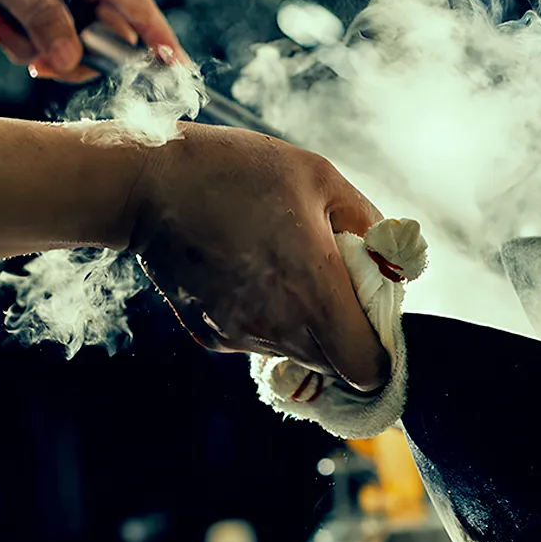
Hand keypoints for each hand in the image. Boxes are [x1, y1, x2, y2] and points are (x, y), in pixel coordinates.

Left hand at [0, 0, 187, 80]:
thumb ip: (44, 20)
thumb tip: (71, 61)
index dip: (155, 32)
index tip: (175, 64)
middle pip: (101, 28)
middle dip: (66, 51)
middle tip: (36, 65)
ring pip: (72, 38)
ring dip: (32, 46)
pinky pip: (49, 35)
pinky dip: (20, 40)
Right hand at [127, 124, 389, 391]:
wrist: (146, 183)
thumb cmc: (238, 171)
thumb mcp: (321, 178)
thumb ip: (368, 224)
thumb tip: (394, 261)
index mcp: (315, 291)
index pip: (367, 370)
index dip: (381, 349)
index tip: (374, 312)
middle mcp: (279, 327)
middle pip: (336, 366)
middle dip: (346, 334)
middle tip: (336, 281)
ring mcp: (241, 336)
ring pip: (298, 354)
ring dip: (306, 323)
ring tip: (285, 264)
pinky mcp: (211, 336)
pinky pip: (258, 340)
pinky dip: (268, 316)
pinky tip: (250, 270)